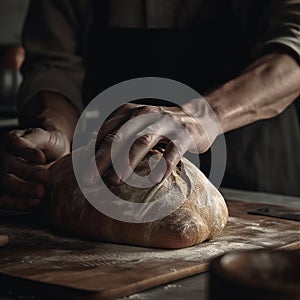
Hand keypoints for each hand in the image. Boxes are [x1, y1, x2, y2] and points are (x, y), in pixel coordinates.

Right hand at [0, 127, 69, 209]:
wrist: (55, 156)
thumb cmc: (49, 145)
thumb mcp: (46, 136)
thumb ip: (38, 140)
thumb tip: (36, 156)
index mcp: (12, 139)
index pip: (15, 143)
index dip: (27, 152)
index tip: (42, 159)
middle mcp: (3, 156)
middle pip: (6, 165)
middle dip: (27, 173)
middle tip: (45, 178)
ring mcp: (1, 173)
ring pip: (3, 183)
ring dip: (22, 190)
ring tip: (41, 193)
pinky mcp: (4, 190)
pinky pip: (3, 199)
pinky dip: (18, 203)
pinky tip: (34, 202)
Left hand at [83, 100, 220, 185]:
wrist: (195, 118)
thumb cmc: (159, 127)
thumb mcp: (135, 126)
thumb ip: (115, 135)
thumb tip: (89, 154)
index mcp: (128, 112)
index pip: (105, 134)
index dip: (91, 154)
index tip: (80, 174)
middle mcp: (144, 115)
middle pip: (119, 138)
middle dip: (102, 159)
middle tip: (88, 180)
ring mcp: (164, 124)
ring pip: (142, 142)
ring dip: (127, 161)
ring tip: (115, 181)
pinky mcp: (183, 135)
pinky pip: (173, 151)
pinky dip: (164, 164)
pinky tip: (155, 179)